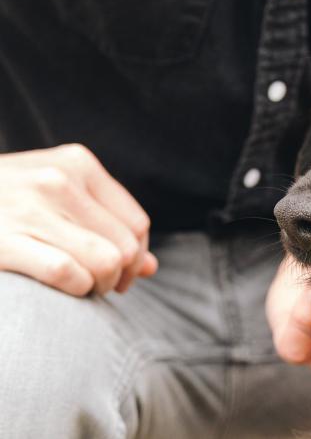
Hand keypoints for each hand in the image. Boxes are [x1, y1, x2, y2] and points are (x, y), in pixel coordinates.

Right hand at [0, 144, 157, 295]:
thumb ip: (105, 224)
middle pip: (125, 246)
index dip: (135, 257)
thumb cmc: (4, 204)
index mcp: (77, 164)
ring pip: (106, 262)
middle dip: (120, 276)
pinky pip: (68, 274)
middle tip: (99, 287)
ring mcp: (30, 208)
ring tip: (82, 288)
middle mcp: (58, 180)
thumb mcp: (56, 197)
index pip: (136, 224)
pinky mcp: (4, 240)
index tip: (121, 273)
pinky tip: (63, 290)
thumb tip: (151, 267)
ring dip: (99, 286)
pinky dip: (75, 290)